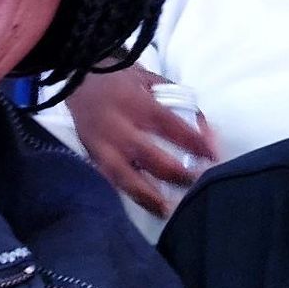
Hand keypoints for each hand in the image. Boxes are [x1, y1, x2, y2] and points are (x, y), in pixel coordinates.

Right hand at [65, 65, 218, 217]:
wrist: (76, 77)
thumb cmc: (120, 78)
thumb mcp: (150, 79)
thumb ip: (177, 101)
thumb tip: (205, 129)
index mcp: (134, 102)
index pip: (168, 124)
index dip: (192, 141)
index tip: (212, 156)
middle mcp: (116, 125)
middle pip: (148, 155)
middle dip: (175, 173)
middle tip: (197, 183)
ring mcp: (100, 145)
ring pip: (124, 177)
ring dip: (150, 196)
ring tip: (170, 210)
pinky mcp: (91, 157)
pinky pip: (111, 181)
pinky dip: (131, 195)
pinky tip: (149, 205)